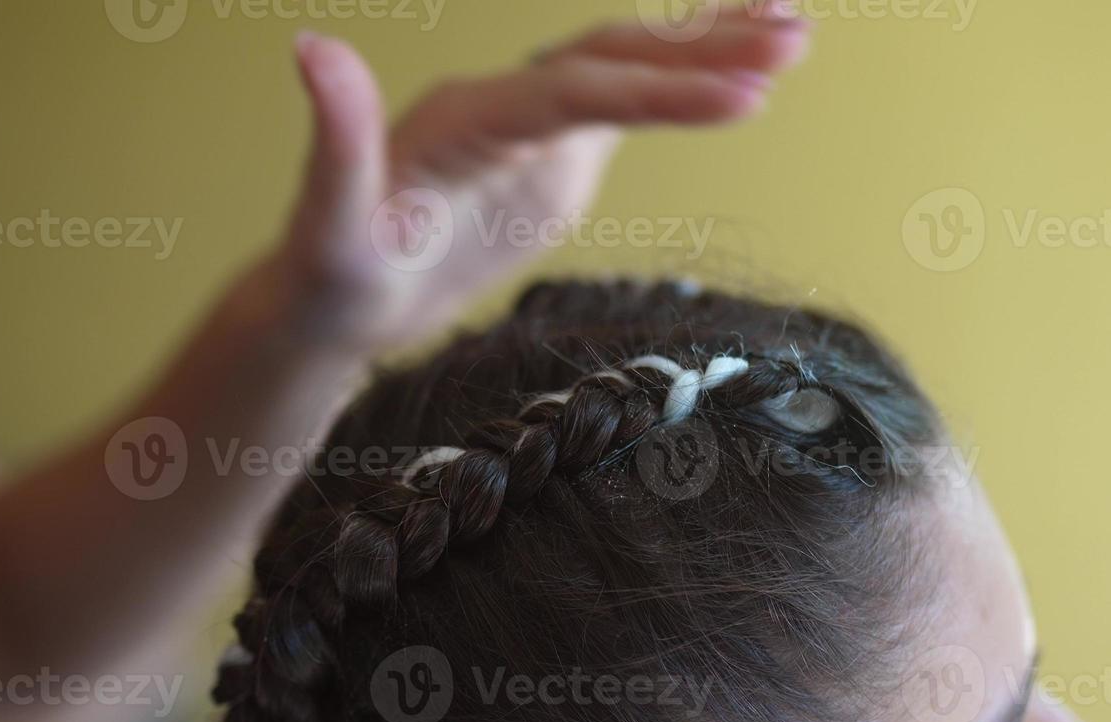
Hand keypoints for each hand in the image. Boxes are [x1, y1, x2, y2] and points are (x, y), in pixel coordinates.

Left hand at [271, 4, 811, 354]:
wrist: (336, 298)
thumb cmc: (329, 277)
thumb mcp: (325, 227)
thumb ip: (337, 143)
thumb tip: (313, 49)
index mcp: (466, 115)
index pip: (577, 90)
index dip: (659, 91)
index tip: (741, 100)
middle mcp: (504, 102)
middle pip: (613, 58)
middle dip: (702, 48)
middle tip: (794, 40)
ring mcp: (531, 124)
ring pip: (627, 67)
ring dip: (706, 48)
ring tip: (797, 34)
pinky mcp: (550, 153)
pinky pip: (625, 105)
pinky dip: (682, 83)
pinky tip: (740, 73)